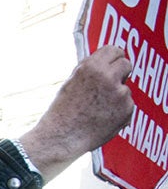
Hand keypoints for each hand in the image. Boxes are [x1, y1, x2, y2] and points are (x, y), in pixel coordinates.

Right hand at [20, 46, 133, 182]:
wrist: (61, 138)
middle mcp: (108, 78)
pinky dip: (117, 111)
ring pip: (125, 88)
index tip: (111, 63)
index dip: (112, 58)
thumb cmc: (62, 111)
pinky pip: (126, 105)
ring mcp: (120, 94)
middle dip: (119, 73)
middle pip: (126, 64)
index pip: (114, 50)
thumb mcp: (72, 81)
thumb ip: (91, 68)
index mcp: (92, 67)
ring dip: (117, 95)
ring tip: (97, 108)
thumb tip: (106, 59)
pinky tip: (102, 118)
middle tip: (108, 85)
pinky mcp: (127, 110)